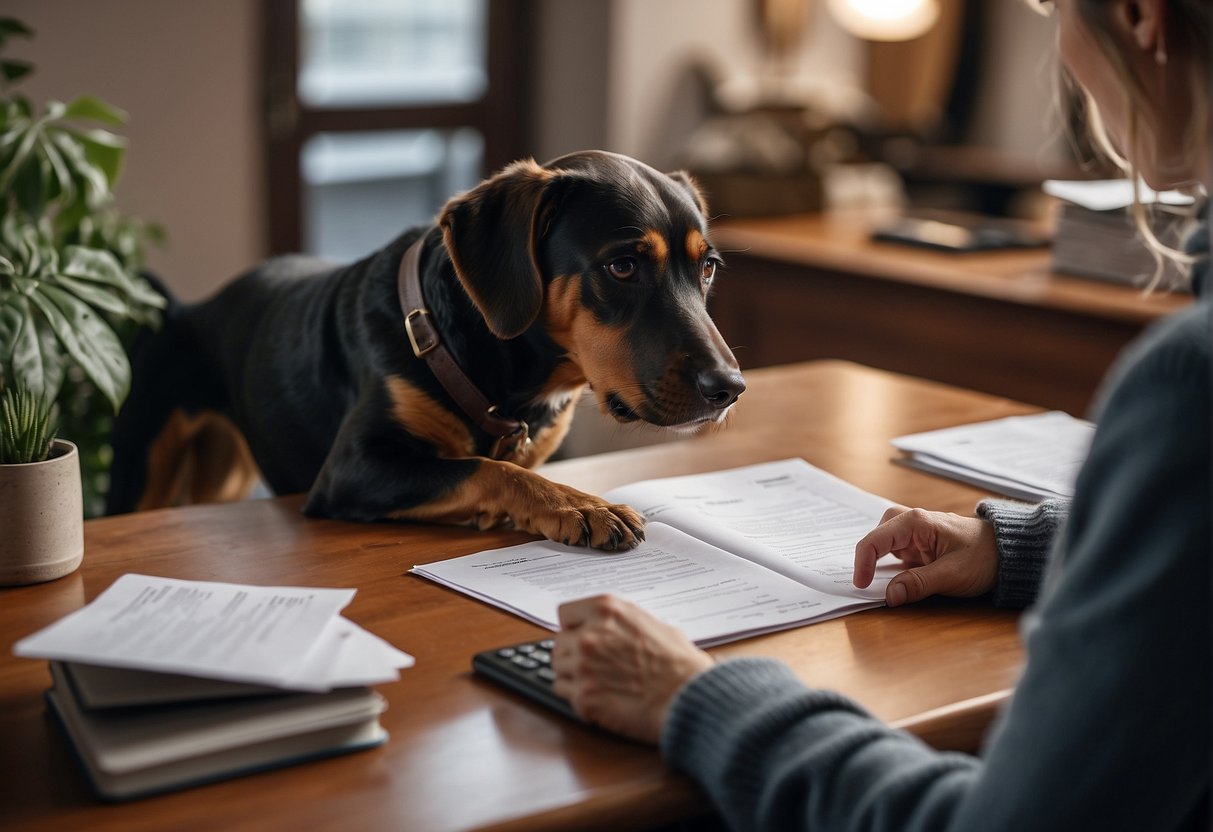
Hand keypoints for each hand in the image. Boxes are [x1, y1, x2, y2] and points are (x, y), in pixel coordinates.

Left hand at [552, 595, 712, 743]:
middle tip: (595, 666)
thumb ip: (625, 624)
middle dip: (574, 654)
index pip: (566, 613)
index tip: (581, 636)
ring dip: (574, 675)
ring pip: (558, 668)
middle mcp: (589, 634)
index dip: (575, 627)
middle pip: (559, 642)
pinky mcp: (583, 697)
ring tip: (600, 683)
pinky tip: (600, 697)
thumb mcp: (656, 625)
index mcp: (606, 610)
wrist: (690, 698)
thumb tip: (615, 629)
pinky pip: (562, 692)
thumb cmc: (680, 665)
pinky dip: (577, 696)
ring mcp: (583, 666)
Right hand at [854, 506, 998, 606]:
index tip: (861, 586)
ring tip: (874, 578)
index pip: (876, 540)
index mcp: (916, 523)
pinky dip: (890, 563)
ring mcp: (918, 534)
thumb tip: (889, 596)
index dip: (863, 563)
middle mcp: (913, 523)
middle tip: (864, 580)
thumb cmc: (985, 557)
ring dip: (878, 558)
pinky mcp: (923, 546)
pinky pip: (898, 551)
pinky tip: (891, 577)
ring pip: (885, 541)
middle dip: (867, 556)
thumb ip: (918, 584)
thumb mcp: (952, 575)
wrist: (1010, 552)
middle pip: (877, 534)